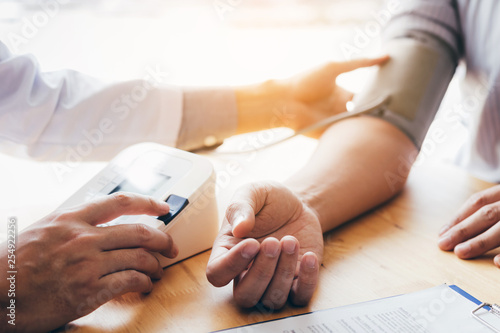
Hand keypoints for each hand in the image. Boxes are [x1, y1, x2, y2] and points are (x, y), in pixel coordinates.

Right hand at [0, 192, 177, 332]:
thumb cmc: (13, 263)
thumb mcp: (43, 229)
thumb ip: (73, 223)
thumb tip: (101, 222)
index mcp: (71, 219)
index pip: (120, 202)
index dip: (148, 202)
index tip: (164, 206)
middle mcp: (83, 238)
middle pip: (140, 232)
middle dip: (163, 239)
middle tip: (170, 246)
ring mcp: (87, 264)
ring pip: (139, 257)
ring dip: (156, 264)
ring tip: (158, 270)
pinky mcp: (88, 291)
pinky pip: (129, 281)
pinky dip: (144, 282)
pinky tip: (145, 285)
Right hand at [206, 182, 322, 308]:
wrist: (298, 205)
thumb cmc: (268, 201)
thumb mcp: (252, 193)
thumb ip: (240, 206)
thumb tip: (239, 228)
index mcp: (227, 252)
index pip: (217, 274)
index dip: (232, 265)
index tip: (252, 243)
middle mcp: (246, 273)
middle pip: (245, 295)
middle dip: (261, 272)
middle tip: (274, 242)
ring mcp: (271, 281)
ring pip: (272, 299)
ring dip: (283, 272)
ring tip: (290, 241)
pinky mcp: (297, 282)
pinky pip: (300, 297)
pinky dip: (307, 281)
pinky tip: (309, 256)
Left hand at [236, 56, 388, 136]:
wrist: (285, 101)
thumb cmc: (306, 81)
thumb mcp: (334, 68)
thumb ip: (359, 63)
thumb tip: (385, 56)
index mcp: (342, 94)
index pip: (365, 97)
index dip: (379, 98)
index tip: (396, 99)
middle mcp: (340, 109)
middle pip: (364, 114)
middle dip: (378, 115)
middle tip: (397, 116)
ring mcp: (334, 123)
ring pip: (357, 127)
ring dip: (369, 128)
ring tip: (390, 128)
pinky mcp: (328, 136)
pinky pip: (345, 138)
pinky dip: (356, 138)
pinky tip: (372, 138)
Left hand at [438, 185, 499, 265]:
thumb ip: (491, 208)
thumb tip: (457, 228)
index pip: (478, 201)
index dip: (458, 217)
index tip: (442, 232)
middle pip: (487, 214)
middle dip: (463, 230)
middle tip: (443, 244)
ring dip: (480, 242)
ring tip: (460, 252)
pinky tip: (496, 262)